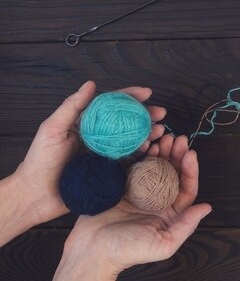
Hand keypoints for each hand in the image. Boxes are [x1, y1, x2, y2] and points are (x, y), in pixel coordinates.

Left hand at [0, 81, 165, 245]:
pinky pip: (128, 160)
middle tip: (162, 113)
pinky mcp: (107, 171)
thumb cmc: (39, 161)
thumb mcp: (53, 129)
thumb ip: (72, 106)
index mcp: (86, 123)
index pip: (111, 105)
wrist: (35, 196)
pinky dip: (141, 154)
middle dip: (146, 115)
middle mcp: (98, 137)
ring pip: (131, 139)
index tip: (147, 93)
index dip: (130, 96)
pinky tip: (151, 150)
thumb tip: (91, 84)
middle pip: (126, 121)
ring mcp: (104, 154)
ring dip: (148, 134)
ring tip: (160, 131)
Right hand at [54, 135, 211, 280]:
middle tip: (176, 138)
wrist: (91, 250)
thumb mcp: (163, 244)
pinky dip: (139, 152)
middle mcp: (157, 198)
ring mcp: (138, 189)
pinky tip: (144, 143)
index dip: (190, 170)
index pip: (186, 187)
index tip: (190, 154)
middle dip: (176, 154)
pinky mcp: (121, 183)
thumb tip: (207, 207)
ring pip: (154, 164)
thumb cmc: (128, 251)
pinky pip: (133, 163)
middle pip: (172, 171)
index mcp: (170, 211)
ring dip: (160, 150)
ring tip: (163, 136)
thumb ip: (186, 226)